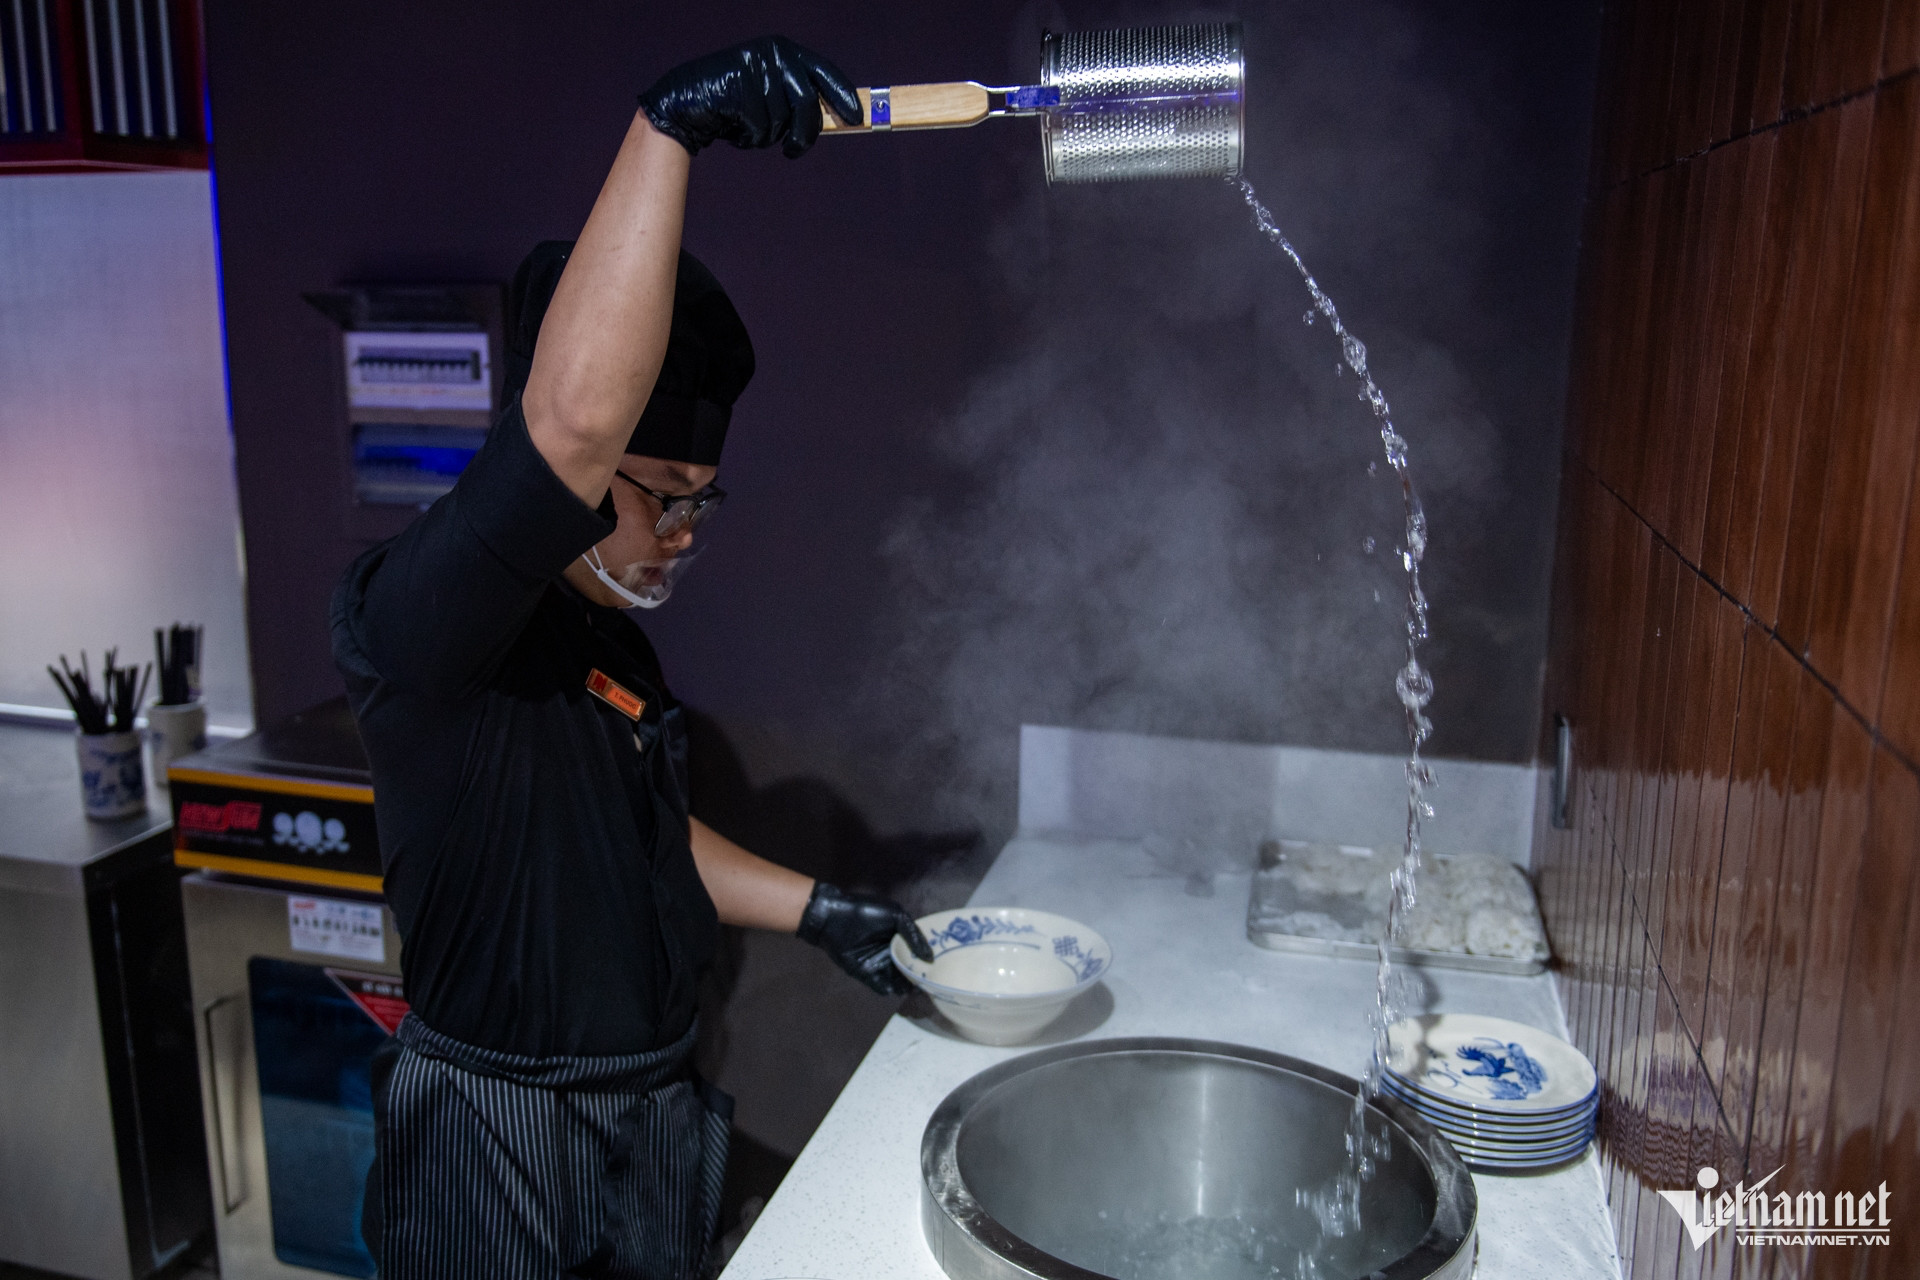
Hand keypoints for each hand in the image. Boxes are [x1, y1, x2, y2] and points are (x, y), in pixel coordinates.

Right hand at [639, 36, 861, 158]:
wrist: (684, 102)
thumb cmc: (733, 105)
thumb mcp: (770, 95)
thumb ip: (798, 101)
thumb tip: (837, 120)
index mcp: (785, 51)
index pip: (824, 72)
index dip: (843, 96)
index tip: (856, 118)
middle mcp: (774, 53)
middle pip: (807, 103)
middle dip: (803, 134)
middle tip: (794, 152)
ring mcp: (756, 66)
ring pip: (781, 120)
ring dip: (765, 137)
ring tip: (745, 128)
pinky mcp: (739, 84)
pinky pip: (758, 126)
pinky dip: (747, 138)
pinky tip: (731, 128)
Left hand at [797, 882, 934, 995]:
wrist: (834, 918)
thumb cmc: (866, 912)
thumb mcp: (896, 917)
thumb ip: (914, 935)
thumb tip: (930, 957)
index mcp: (900, 938)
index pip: (917, 953)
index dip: (927, 961)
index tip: (939, 969)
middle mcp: (891, 952)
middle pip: (908, 969)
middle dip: (918, 977)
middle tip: (928, 984)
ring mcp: (878, 964)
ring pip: (896, 979)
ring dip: (904, 985)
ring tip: (912, 988)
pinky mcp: (864, 973)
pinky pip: (879, 985)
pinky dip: (887, 988)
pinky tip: (894, 988)